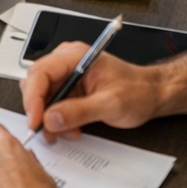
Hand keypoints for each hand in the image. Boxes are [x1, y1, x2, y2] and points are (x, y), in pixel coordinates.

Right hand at [22, 42, 163, 141]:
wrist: (153, 93)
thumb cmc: (138, 91)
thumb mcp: (110, 104)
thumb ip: (79, 111)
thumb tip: (51, 119)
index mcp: (75, 56)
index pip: (40, 72)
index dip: (33, 98)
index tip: (36, 121)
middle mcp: (67, 61)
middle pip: (36, 84)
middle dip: (40, 111)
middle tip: (49, 132)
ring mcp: (67, 74)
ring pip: (43, 96)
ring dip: (50, 118)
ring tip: (68, 132)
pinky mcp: (70, 87)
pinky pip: (53, 103)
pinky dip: (58, 119)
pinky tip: (72, 128)